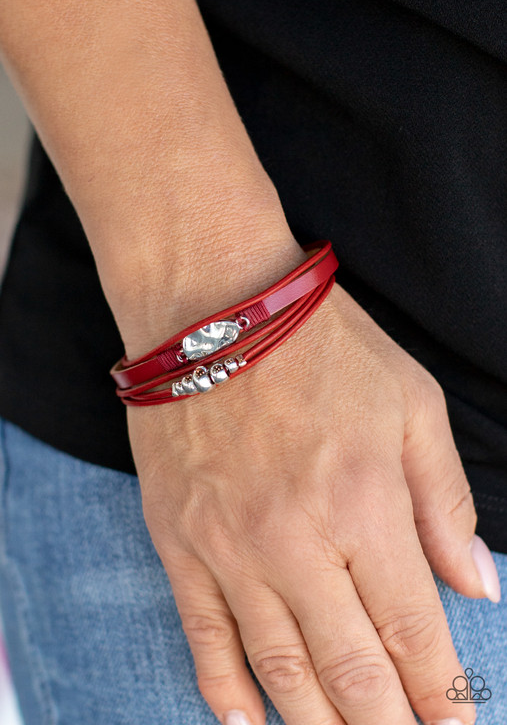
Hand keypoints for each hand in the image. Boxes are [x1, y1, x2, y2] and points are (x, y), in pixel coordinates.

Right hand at [127, 280, 489, 724]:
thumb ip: (446, 500)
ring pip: (279, 669)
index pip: (413, 631)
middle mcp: (296, 543)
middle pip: (351, 670)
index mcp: (364, 505)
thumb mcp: (410, 404)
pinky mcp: (179, 541)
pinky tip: (248, 723)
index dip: (440, 695)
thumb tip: (477, 585)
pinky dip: (226, 689)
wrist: (213, 310)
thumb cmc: (320, 348)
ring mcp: (230, 548)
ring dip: (317, 723)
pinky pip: (203, 634)